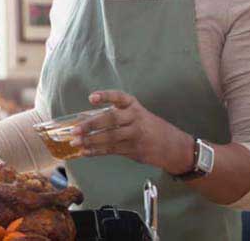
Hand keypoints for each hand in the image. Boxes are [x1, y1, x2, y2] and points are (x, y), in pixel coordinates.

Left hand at [69, 90, 193, 174]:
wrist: (175, 146)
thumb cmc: (149, 127)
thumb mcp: (136, 115)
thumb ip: (113, 115)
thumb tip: (83, 118)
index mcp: (134, 106)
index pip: (119, 97)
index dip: (105, 96)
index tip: (91, 98)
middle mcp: (135, 118)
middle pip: (111, 120)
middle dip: (90, 125)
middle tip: (74, 130)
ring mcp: (135, 135)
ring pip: (110, 137)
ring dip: (90, 141)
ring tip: (75, 142)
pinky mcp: (134, 150)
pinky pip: (112, 150)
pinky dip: (96, 151)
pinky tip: (85, 152)